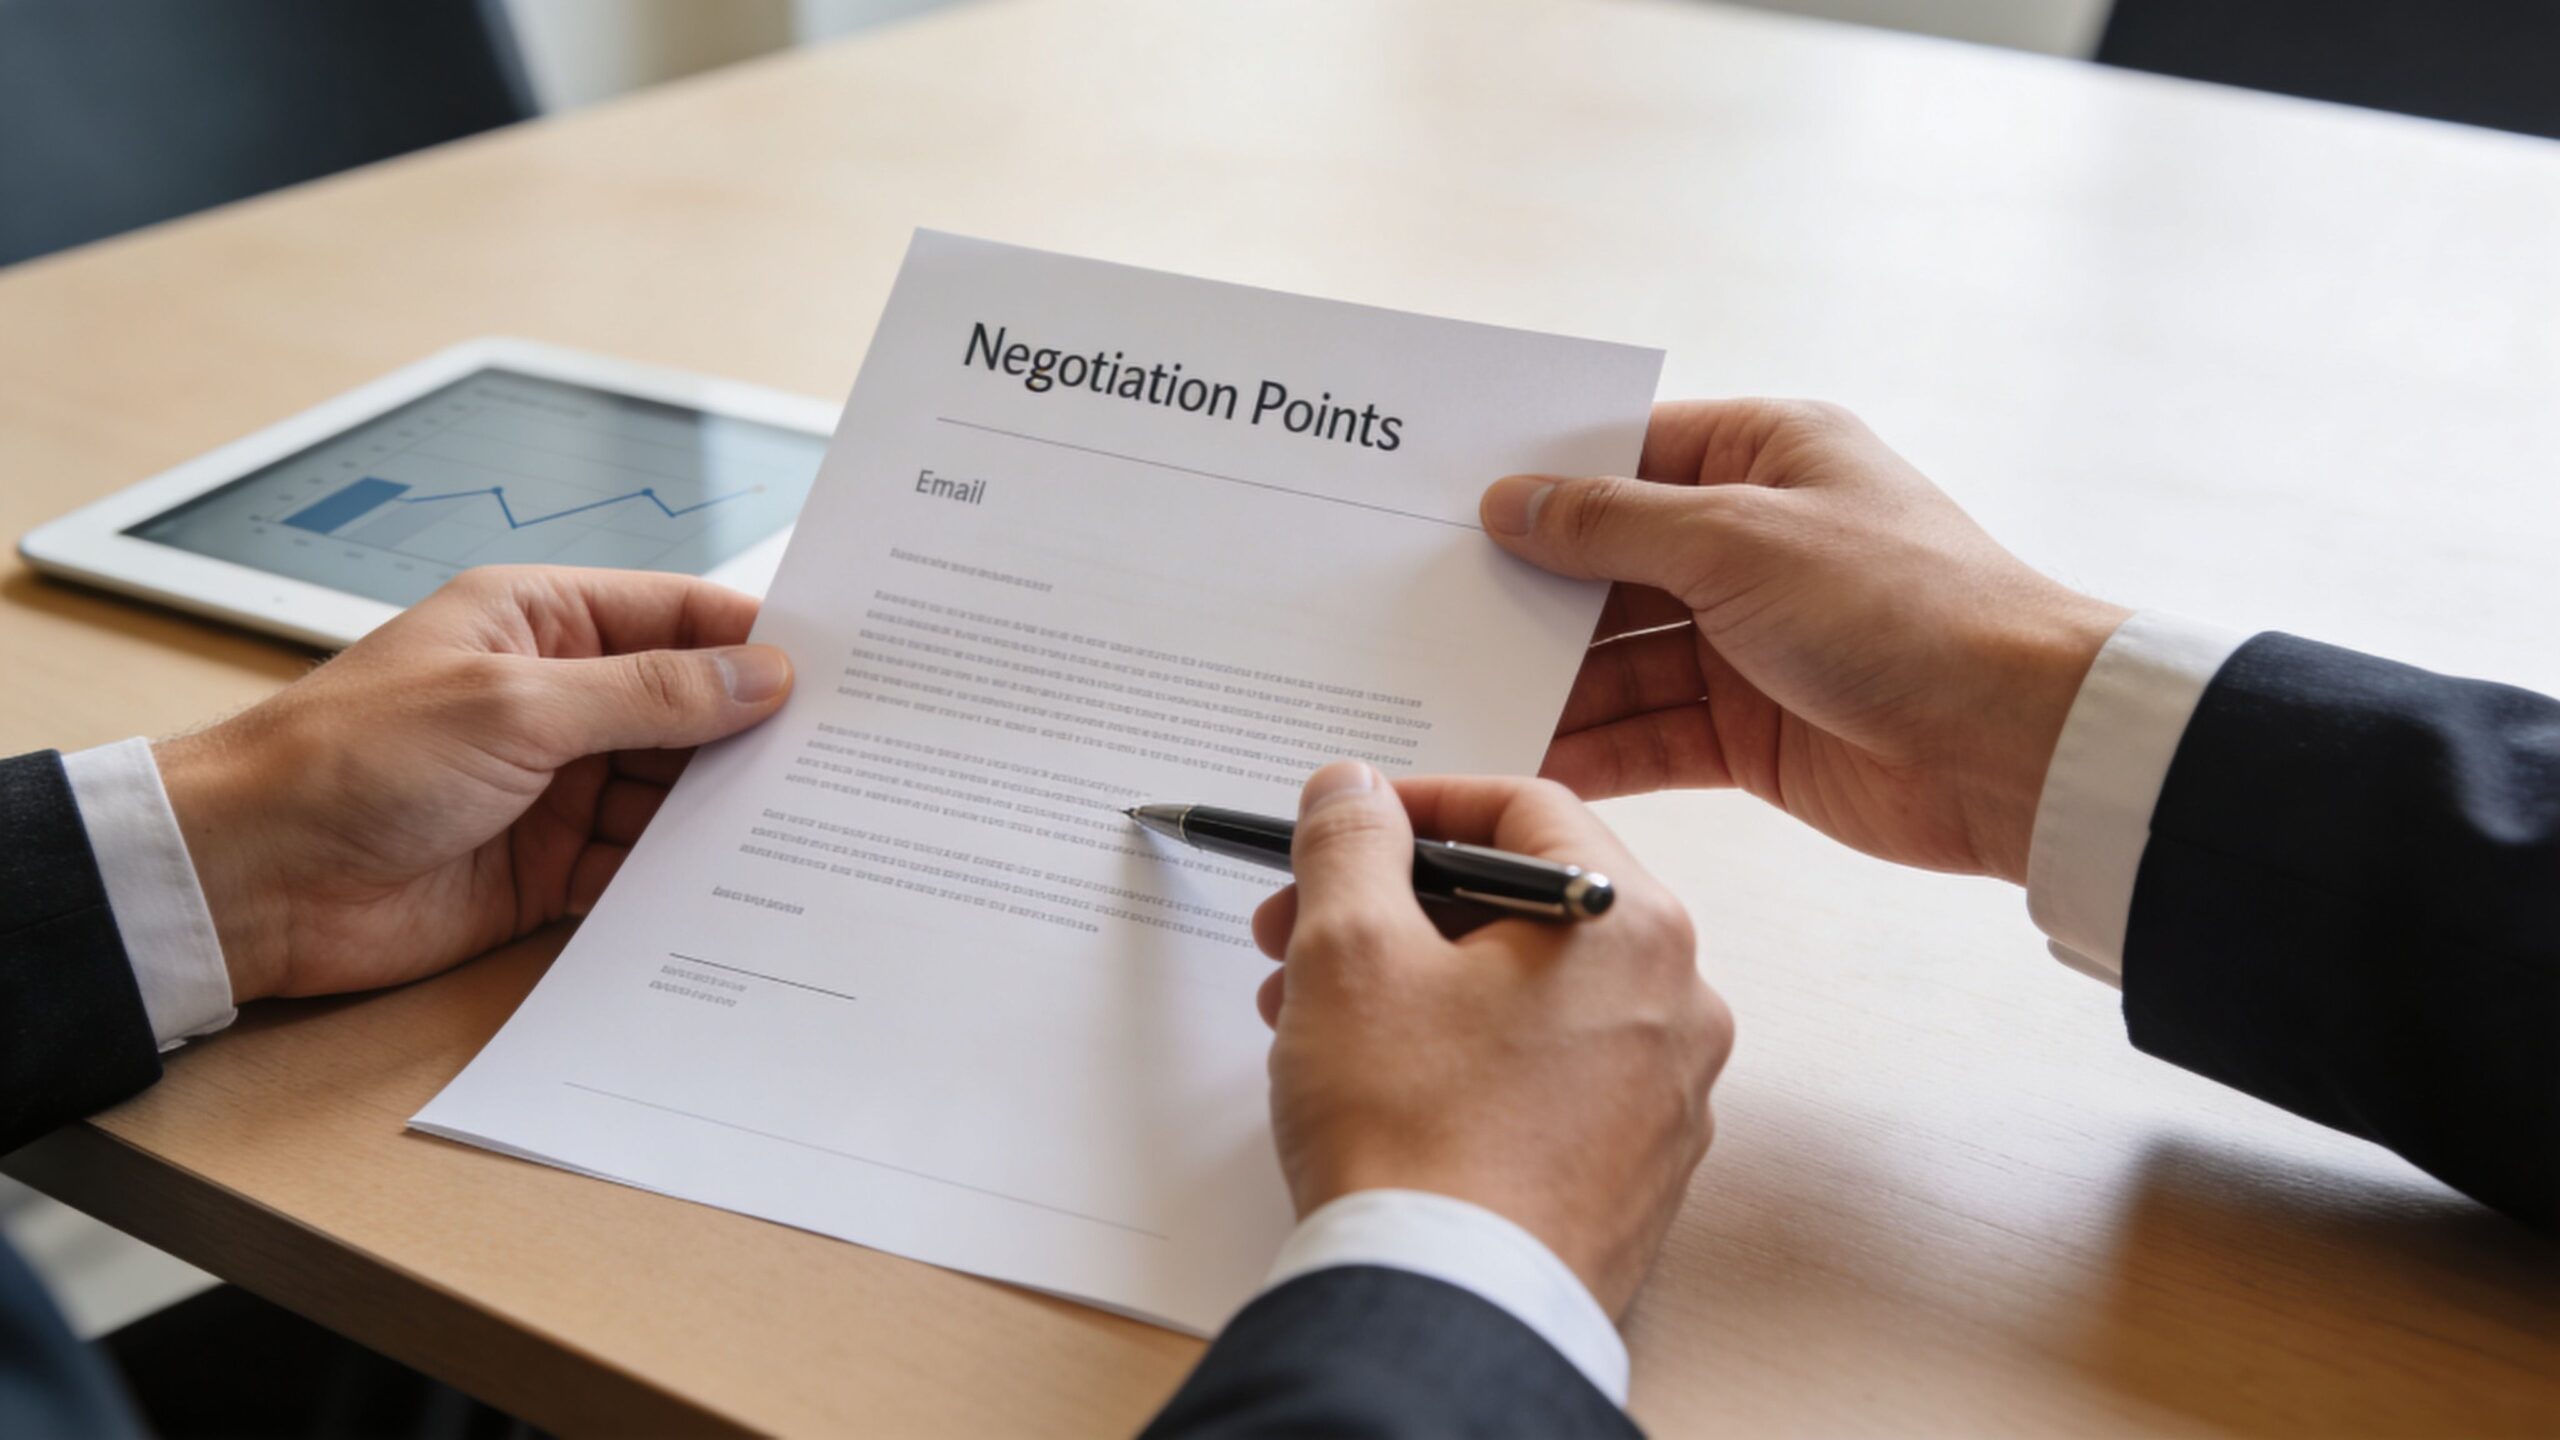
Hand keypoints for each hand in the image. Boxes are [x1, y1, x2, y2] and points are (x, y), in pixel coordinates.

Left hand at [155, 567, 792, 1004]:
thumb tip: (761, 675)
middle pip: (689, 710)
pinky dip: (680, 880)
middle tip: (846, 759)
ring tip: (809, 828)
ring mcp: (553, 787)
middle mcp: (555, 700)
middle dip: (756, 735)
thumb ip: (649, 694)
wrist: (250, 880)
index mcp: (541, 623)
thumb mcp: (516, 704)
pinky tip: (737, 889)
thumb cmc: (350, 759)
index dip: (756, 640)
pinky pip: (637, 870)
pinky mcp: (546, 870)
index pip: (677, 617)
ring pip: (672, 795)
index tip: (841, 668)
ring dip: (725, 814)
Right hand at [1252, 762, 1731, 1316]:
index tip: (1347, 824)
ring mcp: (1664, 1098)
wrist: (1445, 1313)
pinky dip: (1468, 1058)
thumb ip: (1353, 842)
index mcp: (1633, 926)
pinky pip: (1548, 1078)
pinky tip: (1384, 1086)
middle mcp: (1678, 1005)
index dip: (1417, 804)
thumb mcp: (1351, 950)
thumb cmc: (1412, 1133)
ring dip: (1420, 984)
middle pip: (1527, 906)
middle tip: (1303, 926)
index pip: (1527, 809)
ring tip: (1316, 1018)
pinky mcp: (1634, 1173)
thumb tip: (1355, 790)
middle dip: (1400, 908)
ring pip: (1531, 996)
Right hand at [1480, 400, 2129, 883]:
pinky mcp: (1748, 732)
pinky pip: (1645, 733)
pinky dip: (1589, 747)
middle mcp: (1751, 543)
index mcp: (1765, 459)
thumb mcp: (1741, 539)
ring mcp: (1746, 641)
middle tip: (1421, 613)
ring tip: (1452, 697)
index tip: (1445, 508)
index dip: (1538, 482)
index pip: (1625, 455)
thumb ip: (1615, 524)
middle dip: (1525, 593)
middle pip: (1607, 564)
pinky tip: (1520, 757)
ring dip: (1546, 682)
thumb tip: (1514, 502)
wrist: (2019, 748)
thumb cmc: (1910, 610)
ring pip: (1616, 657)